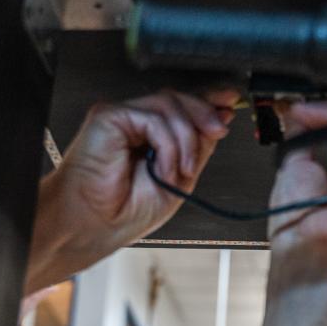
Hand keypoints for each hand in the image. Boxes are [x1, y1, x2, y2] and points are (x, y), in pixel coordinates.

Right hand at [28, 89, 235, 288]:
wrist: (96, 226)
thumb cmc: (125, 211)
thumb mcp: (179, 178)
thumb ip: (197, 148)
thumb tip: (219, 121)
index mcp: (150, 136)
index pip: (182, 107)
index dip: (207, 100)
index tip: (230, 102)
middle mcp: (135, 123)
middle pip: (178, 99)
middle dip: (204, 114)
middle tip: (220, 130)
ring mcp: (122, 117)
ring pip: (170, 104)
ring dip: (187, 139)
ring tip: (182, 170)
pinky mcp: (109, 116)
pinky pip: (154, 118)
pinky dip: (169, 145)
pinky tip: (165, 168)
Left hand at [266, 102, 326, 281]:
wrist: (307, 249)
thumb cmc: (297, 226)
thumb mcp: (292, 167)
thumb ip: (300, 138)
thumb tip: (299, 114)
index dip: (316, 117)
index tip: (295, 108)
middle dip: (322, 112)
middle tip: (298, 107)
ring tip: (305, 112)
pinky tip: (319, 118)